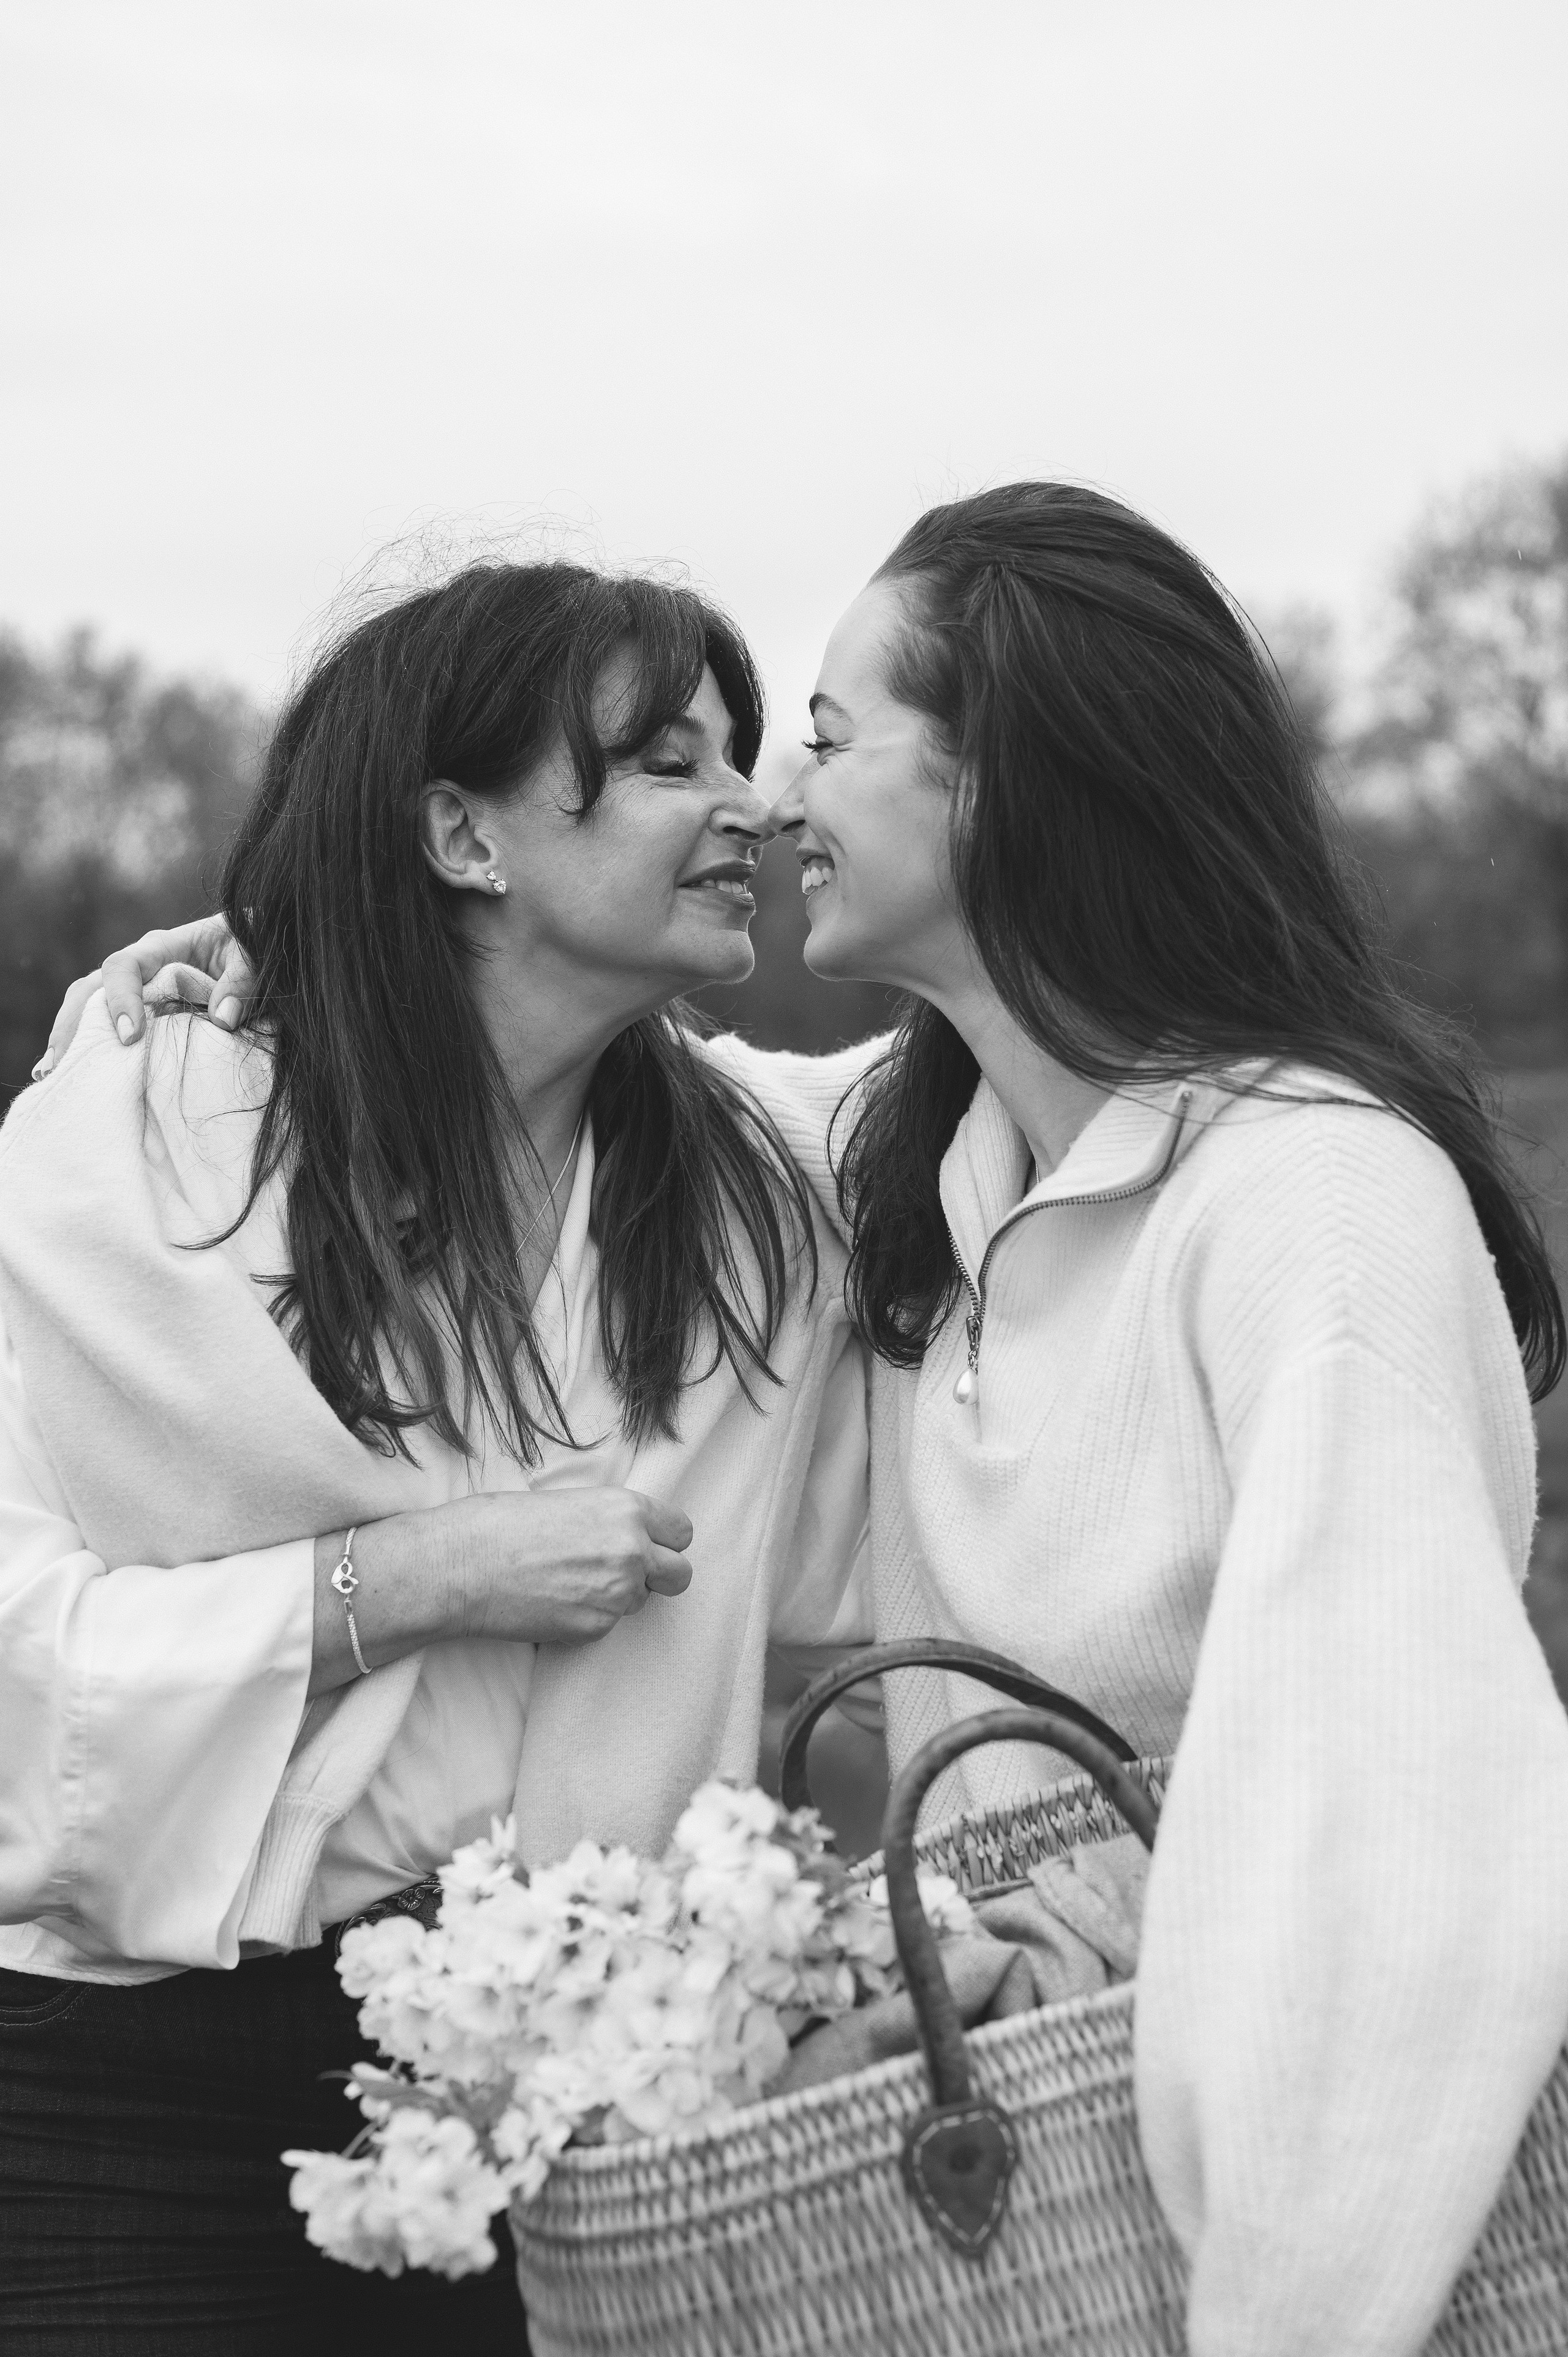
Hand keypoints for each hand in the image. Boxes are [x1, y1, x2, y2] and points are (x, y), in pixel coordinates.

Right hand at [35, 916, 256, 1077]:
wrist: (257, 945)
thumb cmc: (254, 946)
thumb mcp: (254, 955)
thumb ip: (243, 981)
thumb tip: (223, 1018)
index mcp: (163, 946)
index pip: (124, 967)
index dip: (121, 1000)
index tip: (130, 1038)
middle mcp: (140, 966)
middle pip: (91, 988)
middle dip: (74, 1025)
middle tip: (64, 1065)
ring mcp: (134, 988)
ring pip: (87, 1006)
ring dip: (70, 1038)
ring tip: (54, 1075)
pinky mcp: (140, 1010)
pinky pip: (102, 1024)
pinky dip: (85, 1046)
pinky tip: (70, 1073)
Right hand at [463, 1487, 695, 1644]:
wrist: (459, 1567)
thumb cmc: (500, 1524)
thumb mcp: (567, 1502)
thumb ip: (609, 1521)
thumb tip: (628, 1536)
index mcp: (626, 1510)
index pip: (682, 1532)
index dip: (665, 1541)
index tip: (648, 1545)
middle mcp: (631, 1551)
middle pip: (680, 1574)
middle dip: (658, 1576)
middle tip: (623, 1573)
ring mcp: (616, 1594)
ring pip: (641, 1602)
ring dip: (618, 1596)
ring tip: (570, 1583)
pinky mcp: (595, 1629)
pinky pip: (609, 1624)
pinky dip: (589, 1617)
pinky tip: (554, 1602)